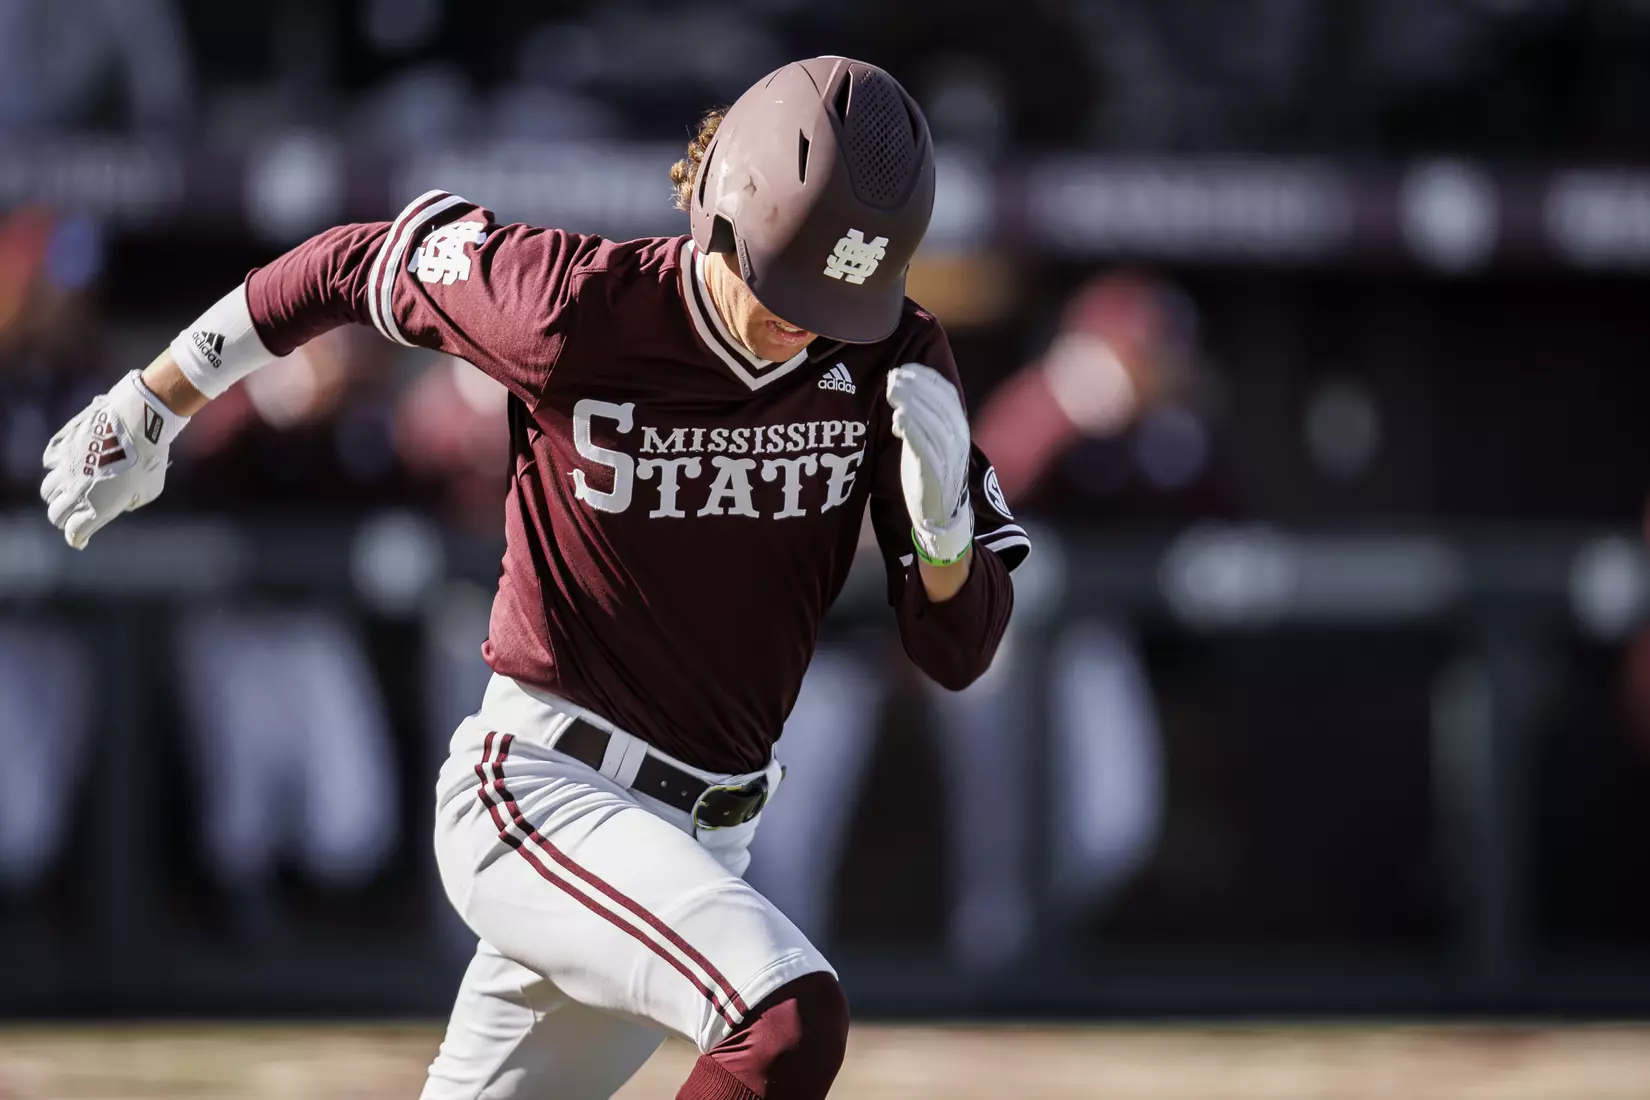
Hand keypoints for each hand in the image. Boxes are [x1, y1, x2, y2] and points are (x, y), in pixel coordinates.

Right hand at [40, 371, 184, 548]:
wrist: (137, 423)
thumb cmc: (149, 459)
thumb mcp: (149, 490)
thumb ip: (130, 502)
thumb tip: (120, 502)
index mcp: (96, 508)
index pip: (75, 532)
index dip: (77, 537)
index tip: (80, 539)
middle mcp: (75, 492)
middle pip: (56, 515)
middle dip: (63, 518)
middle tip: (73, 516)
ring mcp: (64, 469)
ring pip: (48, 491)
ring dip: (57, 494)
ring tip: (70, 490)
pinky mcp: (61, 448)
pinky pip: (49, 463)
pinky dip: (56, 467)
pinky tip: (68, 464)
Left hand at [886, 363, 971, 564]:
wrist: (942, 518)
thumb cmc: (932, 477)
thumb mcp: (932, 442)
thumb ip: (922, 420)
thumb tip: (903, 398)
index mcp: (958, 428)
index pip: (946, 394)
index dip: (926, 378)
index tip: (905, 367)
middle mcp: (957, 439)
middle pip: (937, 403)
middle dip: (915, 386)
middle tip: (893, 376)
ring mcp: (947, 457)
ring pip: (931, 421)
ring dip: (912, 402)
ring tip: (892, 390)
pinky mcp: (934, 474)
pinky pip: (925, 447)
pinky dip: (912, 430)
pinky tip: (898, 418)